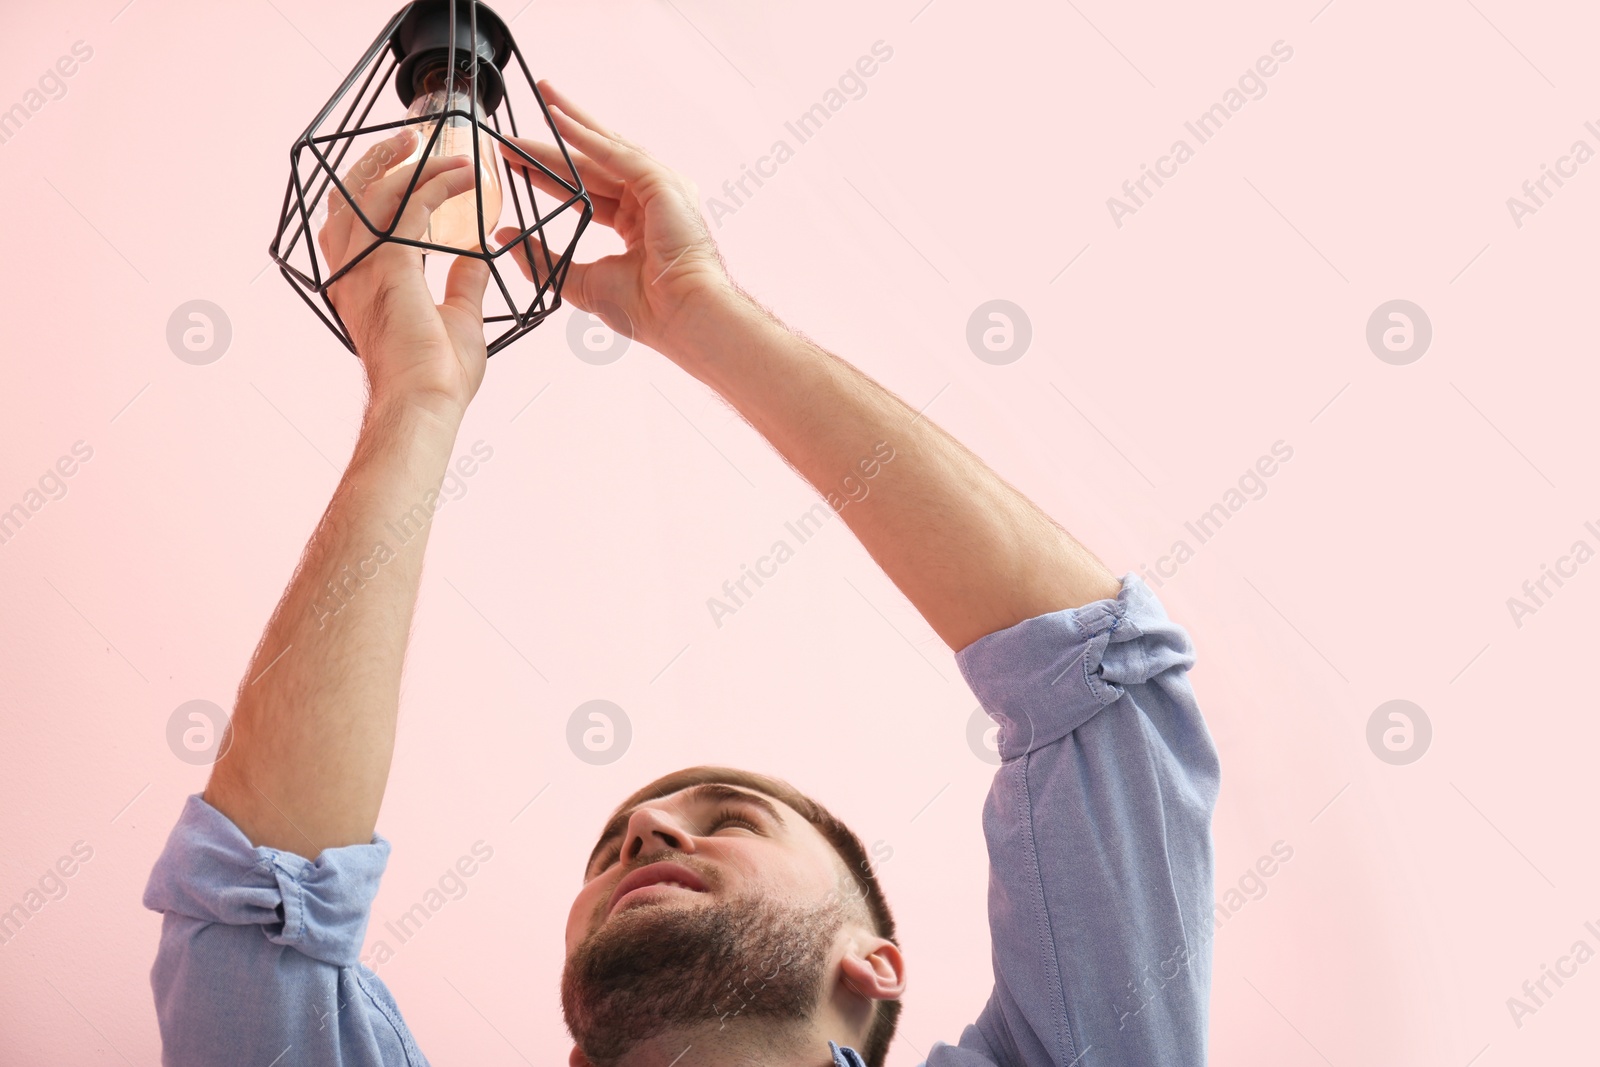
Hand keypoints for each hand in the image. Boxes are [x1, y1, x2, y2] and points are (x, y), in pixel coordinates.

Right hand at [318, 127, 492, 419]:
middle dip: (377, 162)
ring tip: (437, 147)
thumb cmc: (438, 377)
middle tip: (411, 140)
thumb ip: (463, 281)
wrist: (426, 402)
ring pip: (371, 192)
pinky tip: (463, 176)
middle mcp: (350, 272)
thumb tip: (478, 255)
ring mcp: (361, 267)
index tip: (407, 168)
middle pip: (346, 196)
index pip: (352, 222)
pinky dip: (435, 183)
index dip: (374, 189)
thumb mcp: (458, 319)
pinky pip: (408, 205)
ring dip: (406, 163)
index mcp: (359, 286)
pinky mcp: (387, 263)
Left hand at [492, 81, 736, 357]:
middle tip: (524, 121)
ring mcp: (659, 188)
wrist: (679, 315)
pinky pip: (615, 153)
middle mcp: (650, 200)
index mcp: (638, 224)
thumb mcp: (580, 280)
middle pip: (595, 161)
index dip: (551, 176)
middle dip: (558, 139)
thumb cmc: (645, 309)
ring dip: (569, 124)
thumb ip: (543, 258)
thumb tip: (503, 238)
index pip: (587, 190)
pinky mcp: (661, 182)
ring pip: (604, 149)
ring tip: (541, 95)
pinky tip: (557, 118)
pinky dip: (585, 135)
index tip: (518, 162)